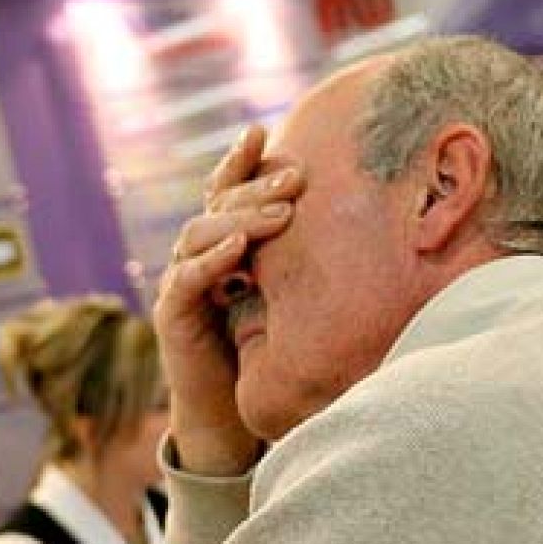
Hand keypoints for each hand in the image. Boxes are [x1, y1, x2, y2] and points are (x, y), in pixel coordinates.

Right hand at [155, 125, 300, 475]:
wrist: (228, 412)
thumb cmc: (263, 348)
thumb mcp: (290, 296)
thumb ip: (307, 261)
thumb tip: (370, 219)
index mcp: (221, 244)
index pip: (224, 191)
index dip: (239, 161)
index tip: (263, 130)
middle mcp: (196, 256)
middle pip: (217, 205)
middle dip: (255, 185)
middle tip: (296, 175)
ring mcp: (180, 283)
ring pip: (199, 234)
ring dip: (239, 218)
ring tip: (279, 213)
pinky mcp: (172, 317)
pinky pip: (185, 279)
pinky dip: (210, 261)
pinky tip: (237, 249)